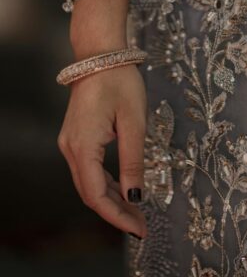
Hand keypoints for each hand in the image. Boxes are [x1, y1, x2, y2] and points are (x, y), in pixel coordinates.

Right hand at [57, 64, 147, 237]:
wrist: (100, 53)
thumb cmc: (119, 82)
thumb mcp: (134, 122)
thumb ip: (133, 161)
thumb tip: (135, 197)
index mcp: (83, 146)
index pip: (96, 195)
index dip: (117, 216)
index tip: (140, 229)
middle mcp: (70, 147)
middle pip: (90, 192)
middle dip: (115, 212)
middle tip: (142, 226)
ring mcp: (70, 142)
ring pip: (88, 182)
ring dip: (111, 199)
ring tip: (136, 212)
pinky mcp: (76, 136)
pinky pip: (88, 168)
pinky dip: (105, 183)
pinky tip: (123, 189)